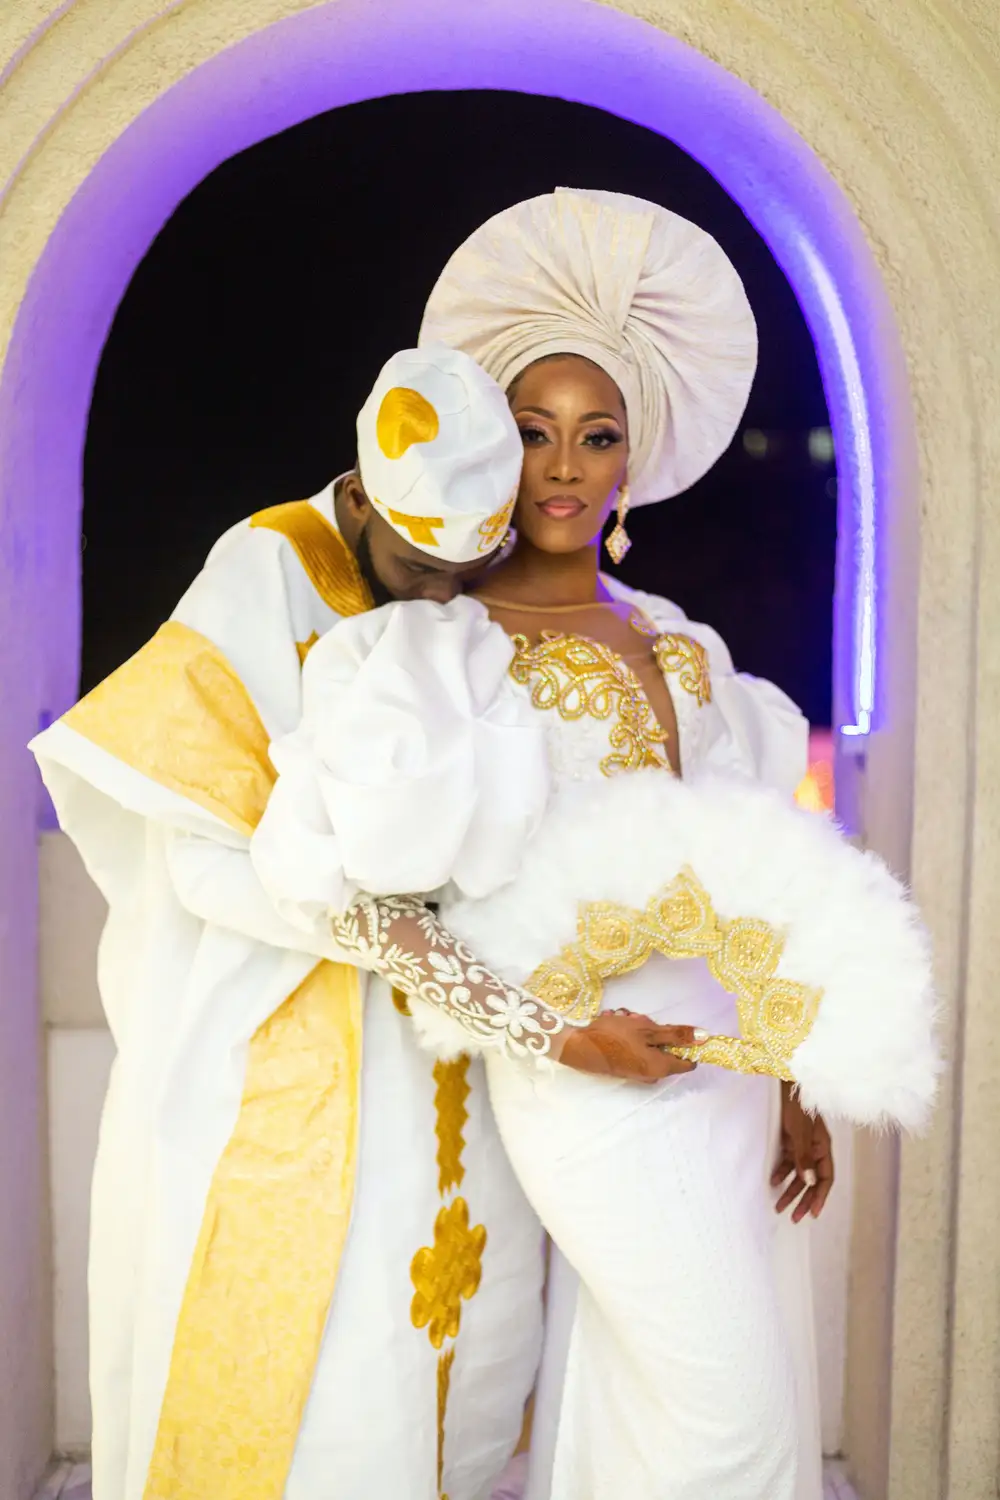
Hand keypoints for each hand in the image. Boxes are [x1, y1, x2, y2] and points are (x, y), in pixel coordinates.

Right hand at [557, 1010, 705, 1083]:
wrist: (579, 1048)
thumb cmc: (615, 1038)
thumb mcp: (648, 1030)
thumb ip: (677, 1035)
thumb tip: (705, 1038)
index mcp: (662, 1067)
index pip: (688, 1061)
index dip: (688, 1043)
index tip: (676, 1028)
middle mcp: (652, 1074)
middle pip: (665, 1048)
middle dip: (654, 1029)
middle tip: (637, 1018)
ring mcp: (637, 1071)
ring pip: (648, 1044)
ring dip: (638, 1028)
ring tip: (621, 1018)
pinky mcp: (625, 1066)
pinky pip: (635, 1047)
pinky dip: (628, 1034)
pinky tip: (614, 1023)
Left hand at [772, 1081, 834, 1221]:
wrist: (786, 1081)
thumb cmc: (797, 1104)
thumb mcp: (800, 1132)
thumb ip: (803, 1157)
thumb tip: (808, 1182)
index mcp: (823, 1148)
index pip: (825, 1179)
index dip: (820, 1197)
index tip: (812, 1214)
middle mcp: (814, 1148)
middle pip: (811, 1180)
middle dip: (803, 1200)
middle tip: (793, 1218)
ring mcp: (802, 1144)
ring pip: (798, 1173)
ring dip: (790, 1190)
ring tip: (779, 1206)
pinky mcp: (790, 1139)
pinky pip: (787, 1161)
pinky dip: (781, 1172)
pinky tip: (773, 1181)